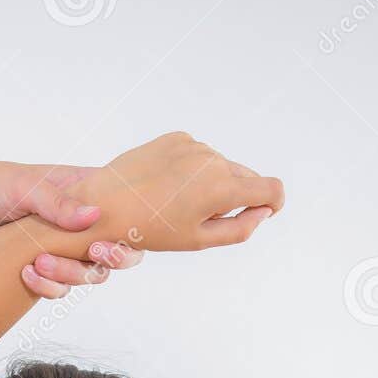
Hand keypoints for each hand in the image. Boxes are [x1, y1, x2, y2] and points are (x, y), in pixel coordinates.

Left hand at [0, 161, 144, 297]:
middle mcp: (76, 223)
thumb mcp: (24, 185)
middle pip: (114, 249)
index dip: (127, 228)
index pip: (122, 210)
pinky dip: (48, 287)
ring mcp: (60, 250)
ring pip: (89, 274)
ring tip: (39, 261)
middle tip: (92, 253)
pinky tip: (26, 273)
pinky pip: (60, 290)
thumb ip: (58, 202)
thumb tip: (93, 216)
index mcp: (81, 191)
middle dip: (109, 258)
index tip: (109, 234)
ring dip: (70, 273)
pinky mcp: (42, 273)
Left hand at [85, 130, 284, 251]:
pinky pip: (198, 155)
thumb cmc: (149, 229)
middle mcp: (213, 160)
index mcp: (222, 188)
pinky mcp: (176, 137)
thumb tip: (262, 213)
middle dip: (236, 197)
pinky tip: (168, 185)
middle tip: (203, 217)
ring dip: (212, 183)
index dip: (273, 203)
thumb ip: (239, 228)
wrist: (104, 203)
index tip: (265, 211)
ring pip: (221, 166)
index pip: (270, 189)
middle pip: (245, 177)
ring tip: (178, 203)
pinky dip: (193, 170)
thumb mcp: (198, 240)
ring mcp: (194, 145)